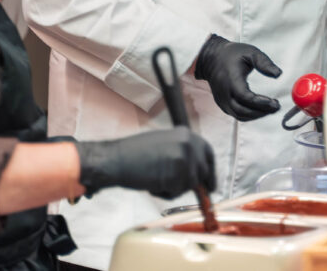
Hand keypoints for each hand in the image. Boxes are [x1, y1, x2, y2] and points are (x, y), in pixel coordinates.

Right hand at [75, 126, 215, 198]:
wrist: (116, 159)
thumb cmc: (134, 155)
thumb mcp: (164, 145)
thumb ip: (182, 154)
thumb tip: (198, 173)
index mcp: (186, 133)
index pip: (208, 153)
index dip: (210, 171)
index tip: (210, 185)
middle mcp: (189, 142)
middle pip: (203, 172)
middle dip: (193, 184)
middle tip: (179, 189)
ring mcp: (185, 157)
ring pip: (191, 185)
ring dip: (175, 189)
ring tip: (155, 179)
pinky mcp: (178, 173)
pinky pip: (178, 192)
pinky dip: (165, 193)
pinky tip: (152, 183)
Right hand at [194, 34, 281, 120]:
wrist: (211, 58)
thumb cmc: (231, 54)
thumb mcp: (250, 52)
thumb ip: (264, 63)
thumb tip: (278, 74)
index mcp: (231, 80)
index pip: (245, 97)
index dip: (260, 102)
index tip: (274, 102)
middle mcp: (224, 93)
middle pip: (243, 111)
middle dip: (262, 112)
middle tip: (276, 107)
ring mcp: (222, 100)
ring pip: (240, 115)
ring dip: (257, 115)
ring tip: (271, 109)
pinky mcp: (223, 104)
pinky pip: (237, 114)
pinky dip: (250, 115)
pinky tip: (260, 109)